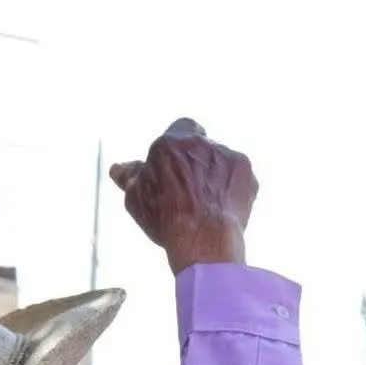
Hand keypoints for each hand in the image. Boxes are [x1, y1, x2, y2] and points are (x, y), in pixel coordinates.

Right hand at [108, 118, 256, 274]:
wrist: (204, 236)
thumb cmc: (165, 218)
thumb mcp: (136, 198)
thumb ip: (129, 177)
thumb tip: (118, 169)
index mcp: (171, 141)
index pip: (181, 127)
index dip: (181, 146)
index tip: (179, 164)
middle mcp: (201, 142)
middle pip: (202, 146)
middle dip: (197, 163)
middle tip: (191, 191)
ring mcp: (227, 155)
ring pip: (221, 161)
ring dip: (216, 176)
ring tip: (208, 205)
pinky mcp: (246, 173)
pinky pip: (239, 176)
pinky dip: (233, 189)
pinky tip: (224, 209)